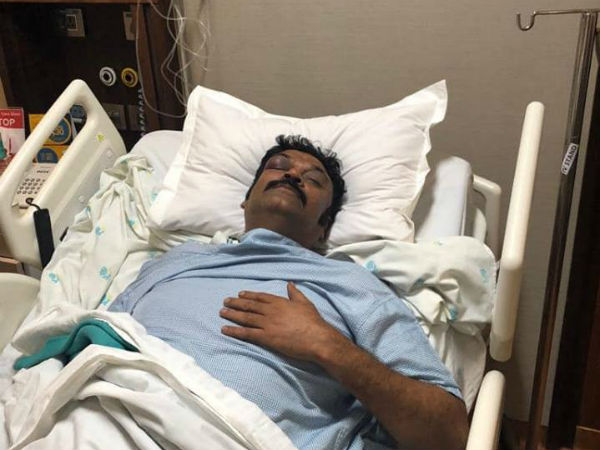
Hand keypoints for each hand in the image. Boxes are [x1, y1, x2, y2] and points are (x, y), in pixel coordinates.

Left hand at [220, 282, 344, 361]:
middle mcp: (270, 311)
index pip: (260, 297)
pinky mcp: (266, 337)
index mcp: (279, 302)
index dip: (249, 295)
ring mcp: (267, 324)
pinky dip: (234, 331)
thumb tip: (290, 284)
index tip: (240, 294)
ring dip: (232, 314)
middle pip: (249, 306)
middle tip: (225, 301)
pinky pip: (246, 333)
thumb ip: (295, 293)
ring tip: (222, 312)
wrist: (316, 338)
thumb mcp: (304, 303)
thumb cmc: (313, 321)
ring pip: (245, 318)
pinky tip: (225, 329)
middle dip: (236, 303)